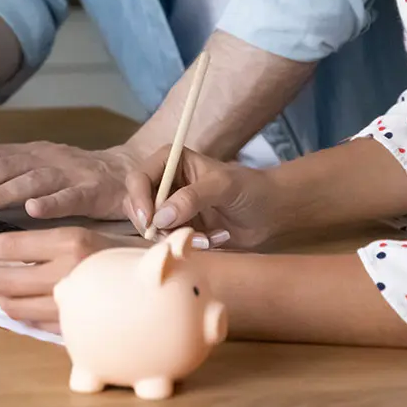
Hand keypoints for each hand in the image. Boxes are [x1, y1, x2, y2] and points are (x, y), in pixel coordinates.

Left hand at [0, 142, 140, 220]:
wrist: (130, 173)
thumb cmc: (78, 178)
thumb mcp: (38, 172)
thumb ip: (7, 180)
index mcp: (30, 153)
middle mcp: (46, 157)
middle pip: (1, 168)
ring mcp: (70, 172)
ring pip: (30, 180)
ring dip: (1, 193)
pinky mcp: (94, 189)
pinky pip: (71, 196)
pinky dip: (52, 203)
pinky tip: (34, 212)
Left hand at [0, 228, 143, 330]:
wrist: (165, 283)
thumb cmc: (123, 255)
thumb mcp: (87, 235)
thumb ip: (50, 244)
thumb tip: (9, 250)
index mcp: (71, 241)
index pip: (12, 245)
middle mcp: (68, 272)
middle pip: (6, 281)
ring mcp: (72, 303)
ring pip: (16, 307)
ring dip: (3, 299)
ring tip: (1, 291)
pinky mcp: (76, 328)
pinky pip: (36, 324)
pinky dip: (26, 316)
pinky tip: (27, 307)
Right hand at [125, 146, 281, 250]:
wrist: (271, 213)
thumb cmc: (250, 189)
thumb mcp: (223, 187)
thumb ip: (193, 197)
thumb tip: (160, 217)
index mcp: (170, 161)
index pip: (138, 178)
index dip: (139, 200)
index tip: (150, 222)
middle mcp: (165, 183)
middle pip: (136, 206)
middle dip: (155, 225)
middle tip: (176, 236)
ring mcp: (171, 208)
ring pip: (150, 228)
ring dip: (174, 237)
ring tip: (205, 238)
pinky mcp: (180, 229)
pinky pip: (169, 242)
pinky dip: (186, 245)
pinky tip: (211, 241)